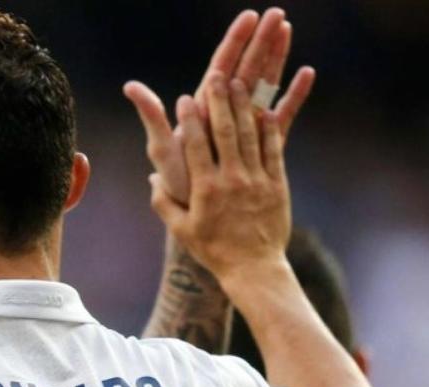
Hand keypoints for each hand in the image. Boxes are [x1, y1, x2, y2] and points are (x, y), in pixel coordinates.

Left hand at [124, 8, 314, 204]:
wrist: (200, 217)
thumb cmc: (177, 183)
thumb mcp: (162, 149)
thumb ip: (152, 116)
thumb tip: (130, 86)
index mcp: (204, 110)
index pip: (221, 67)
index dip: (235, 41)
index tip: (249, 16)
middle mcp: (225, 114)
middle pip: (246, 68)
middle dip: (260, 40)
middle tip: (277, 13)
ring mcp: (245, 127)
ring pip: (265, 84)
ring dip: (277, 58)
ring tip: (288, 30)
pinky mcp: (262, 144)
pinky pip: (281, 115)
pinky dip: (293, 95)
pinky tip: (307, 73)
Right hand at [150, 72, 289, 283]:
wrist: (254, 269)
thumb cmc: (213, 250)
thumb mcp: (181, 230)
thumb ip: (163, 203)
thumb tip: (152, 181)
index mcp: (205, 190)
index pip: (195, 147)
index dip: (190, 120)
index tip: (184, 99)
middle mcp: (231, 180)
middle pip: (224, 132)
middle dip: (219, 101)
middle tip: (216, 76)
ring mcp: (256, 181)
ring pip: (249, 136)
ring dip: (243, 107)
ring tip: (239, 83)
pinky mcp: (276, 184)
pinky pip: (273, 150)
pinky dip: (269, 129)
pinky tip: (266, 110)